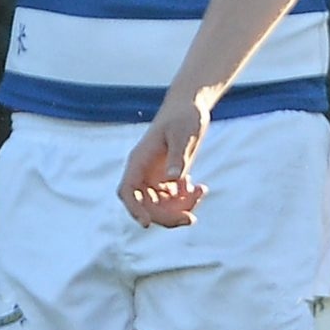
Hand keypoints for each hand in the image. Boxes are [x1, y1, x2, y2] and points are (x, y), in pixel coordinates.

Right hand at [120, 98, 212, 228]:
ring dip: (180, 208)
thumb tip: (173, 180)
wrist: (190, 106)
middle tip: (191, 219)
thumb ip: (178, 156)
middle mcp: (143, 171)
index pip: (128, 191)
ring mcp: (155, 175)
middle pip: (146, 204)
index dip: (134, 209)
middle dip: (166, 216)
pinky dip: (186, 200)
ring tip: (201, 192)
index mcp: (139, 160)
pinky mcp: (167, 176)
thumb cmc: (185, 116)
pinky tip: (202, 188)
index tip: (147, 224)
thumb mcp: (184, 134)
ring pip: (160, 205)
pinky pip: (172, 198)